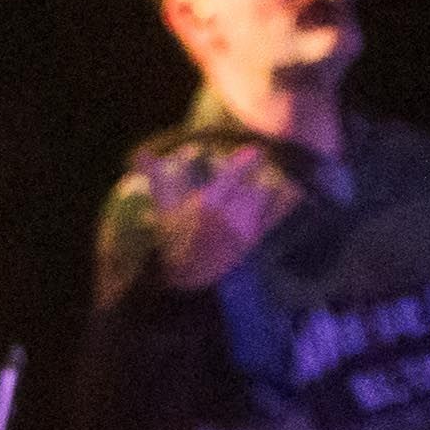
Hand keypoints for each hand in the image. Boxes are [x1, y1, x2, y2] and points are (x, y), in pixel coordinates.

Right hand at [136, 145, 301, 292]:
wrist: (186, 278)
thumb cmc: (172, 240)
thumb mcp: (163, 208)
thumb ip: (156, 178)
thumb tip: (138, 153)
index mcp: (208, 204)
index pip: (236, 174)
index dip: (248, 160)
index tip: (255, 151)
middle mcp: (231, 215)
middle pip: (253, 185)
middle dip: (253, 178)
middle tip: (257, 168)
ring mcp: (246, 229)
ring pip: (266, 198)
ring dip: (265, 189)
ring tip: (262, 184)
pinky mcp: (256, 241)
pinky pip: (276, 216)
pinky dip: (284, 203)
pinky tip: (290, 194)